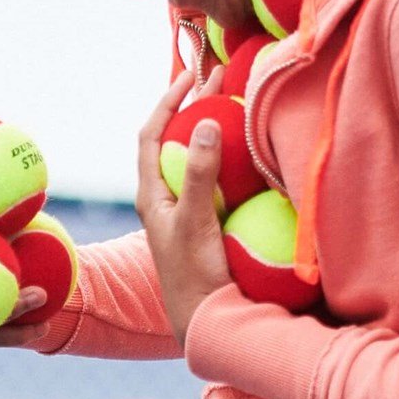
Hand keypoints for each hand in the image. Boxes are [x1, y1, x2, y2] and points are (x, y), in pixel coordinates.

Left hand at [138, 63, 237, 344]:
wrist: (206, 323)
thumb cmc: (195, 275)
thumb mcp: (195, 222)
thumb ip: (201, 174)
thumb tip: (209, 121)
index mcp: (151, 195)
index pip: (150, 134)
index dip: (167, 101)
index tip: (190, 76)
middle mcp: (165, 199)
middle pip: (172, 141)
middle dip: (193, 108)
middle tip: (218, 80)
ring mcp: (186, 212)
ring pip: (194, 160)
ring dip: (211, 131)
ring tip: (233, 105)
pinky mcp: (206, 224)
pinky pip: (214, 180)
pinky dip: (227, 159)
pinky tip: (248, 153)